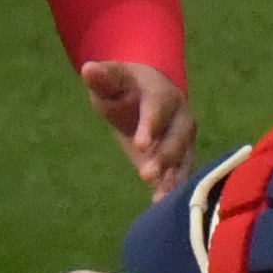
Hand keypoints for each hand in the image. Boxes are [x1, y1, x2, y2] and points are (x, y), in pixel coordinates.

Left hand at [78, 61, 193, 196]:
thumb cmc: (125, 87)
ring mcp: (184, 140)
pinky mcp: (180, 158)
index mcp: (163, 95)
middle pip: (176, 138)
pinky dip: (172, 188)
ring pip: (182, 159)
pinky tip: (160, 203)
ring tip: (160, 196)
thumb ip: (103, 78)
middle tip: (147, 174)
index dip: (150, 126)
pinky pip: (180, 174)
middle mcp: (180, 118)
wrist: (147, 93)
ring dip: (172, 178)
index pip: (158, 110)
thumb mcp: (112, 80)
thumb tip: (88, 69)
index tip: (141, 144)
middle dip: (164, 157)